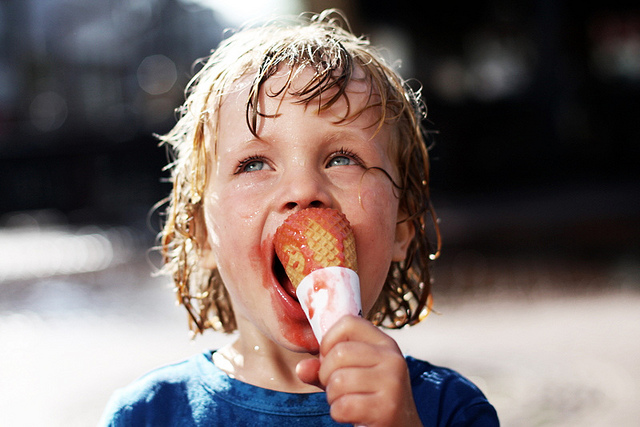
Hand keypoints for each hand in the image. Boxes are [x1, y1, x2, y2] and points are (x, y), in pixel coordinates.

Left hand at [296, 315, 422, 426]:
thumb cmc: (371, 398)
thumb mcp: (351, 376)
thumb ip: (324, 368)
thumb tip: (302, 368)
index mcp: (384, 344)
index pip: (348, 323)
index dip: (329, 340)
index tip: (329, 358)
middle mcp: (392, 358)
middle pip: (339, 352)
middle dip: (326, 374)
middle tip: (336, 387)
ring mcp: (392, 382)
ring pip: (338, 380)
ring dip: (332, 396)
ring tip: (346, 401)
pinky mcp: (387, 408)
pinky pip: (343, 406)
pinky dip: (339, 414)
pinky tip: (352, 415)